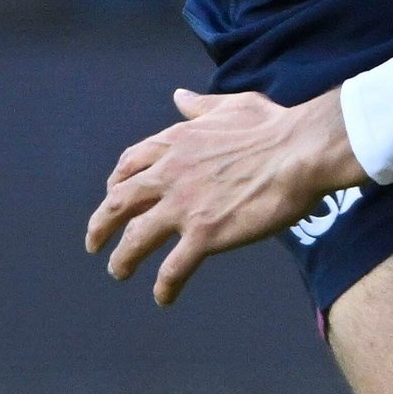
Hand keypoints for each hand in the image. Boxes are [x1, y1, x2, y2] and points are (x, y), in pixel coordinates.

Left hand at [86, 87, 366, 304]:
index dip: (115, 184)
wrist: (298, 152)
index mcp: (175, 143)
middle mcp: (170, 174)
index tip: (113, 198)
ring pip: (136, 238)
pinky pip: (173, 268)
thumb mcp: (230, 105)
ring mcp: (184, 206)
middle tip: (93, 243)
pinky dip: (164, 285)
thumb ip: (199, 106)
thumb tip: (179, 96)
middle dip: (100, 225)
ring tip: (118, 272)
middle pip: (118, 203)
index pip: (129, 165)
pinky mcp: (205, 234)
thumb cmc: (272, 126)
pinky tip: (163, 297)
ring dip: (122, 259)